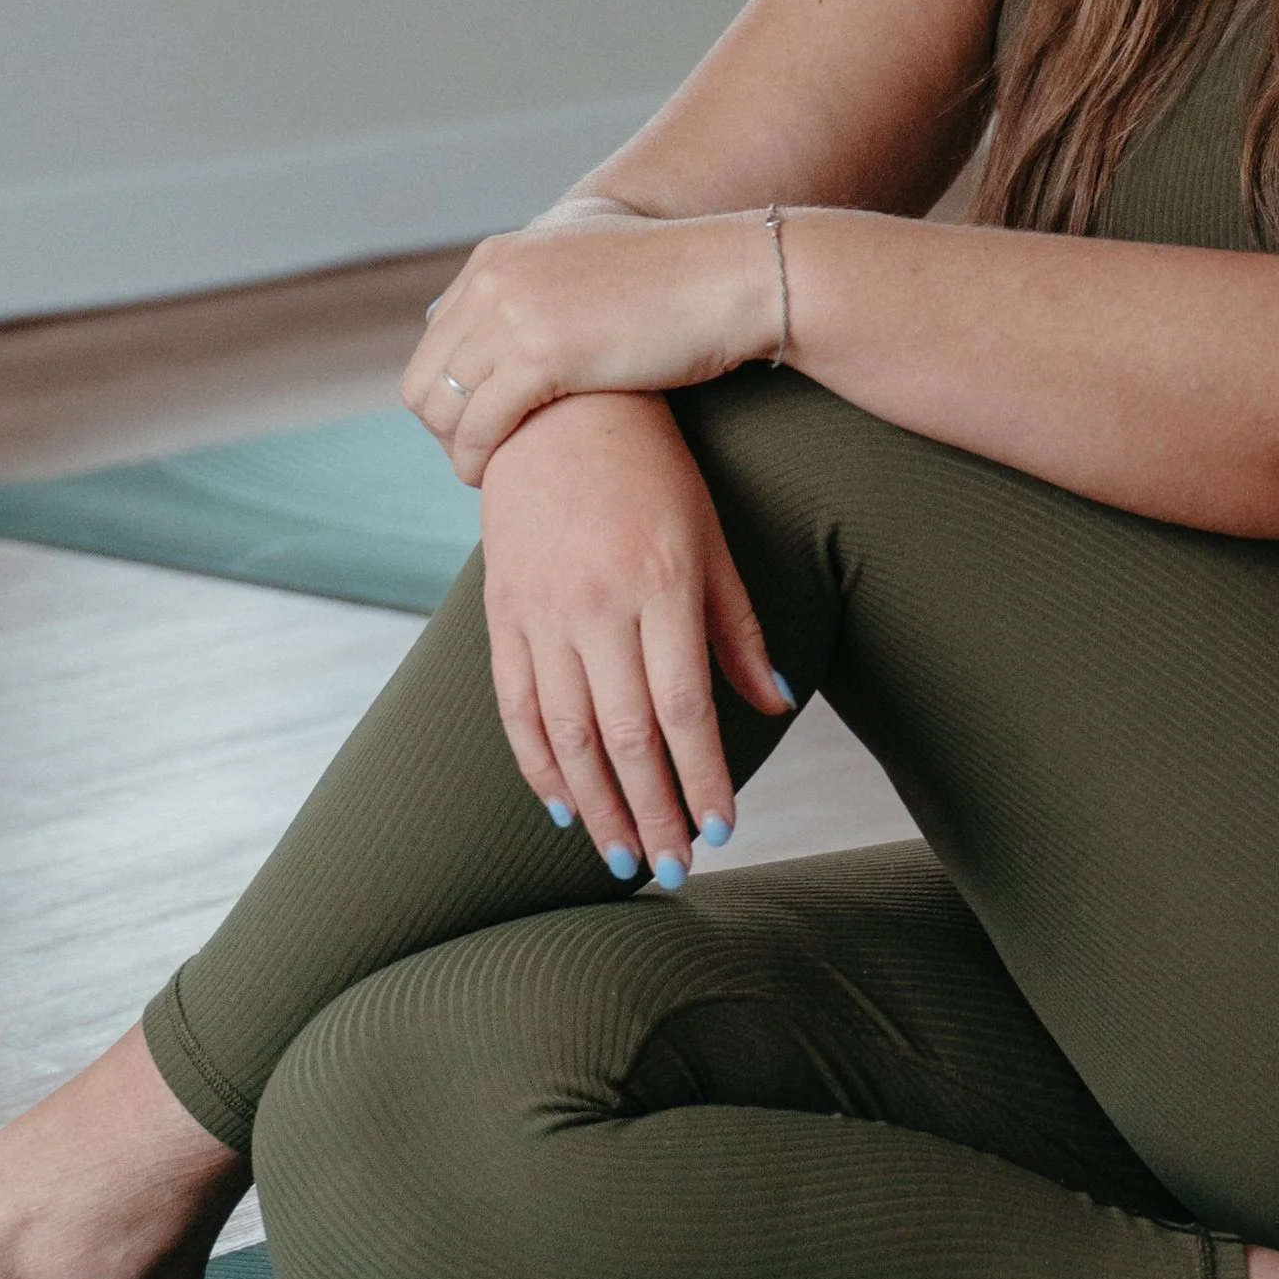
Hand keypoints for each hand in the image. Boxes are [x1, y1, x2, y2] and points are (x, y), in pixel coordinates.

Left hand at [406, 210, 776, 478]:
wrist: (732, 279)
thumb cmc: (679, 284)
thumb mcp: (587, 268)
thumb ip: (542, 287)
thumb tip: (517, 328)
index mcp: (499, 257)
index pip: (436, 338)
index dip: (450, 390)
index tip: (477, 423)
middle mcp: (493, 279)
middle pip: (425, 375)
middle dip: (443, 425)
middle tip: (478, 456)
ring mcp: (510, 315)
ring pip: (441, 407)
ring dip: (456, 449)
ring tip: (485, 470)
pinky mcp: (537, 356)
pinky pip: (477, 428)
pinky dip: (477, 459)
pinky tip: (495, 474)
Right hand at [478, 391, 794, 880]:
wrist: (556, 410)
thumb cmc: (653, 473)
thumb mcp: (710, 539)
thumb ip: (738, 626)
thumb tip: (777, 702)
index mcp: (661, 586)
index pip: (683, 707)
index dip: (703, 775)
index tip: (721, 827)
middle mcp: (597, 606)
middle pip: (625, 737)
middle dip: (652, 811)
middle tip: (672, 868)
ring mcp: (542, 613)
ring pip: (568, 735)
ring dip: (596, 807)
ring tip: (622, 857)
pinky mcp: (501, 614)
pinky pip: (515, 707)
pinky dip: (538, 765)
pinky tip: (563, 807)